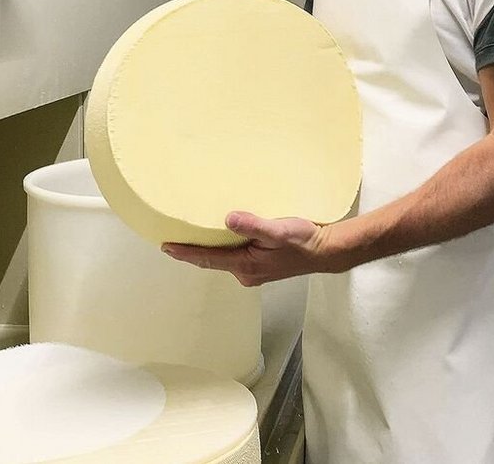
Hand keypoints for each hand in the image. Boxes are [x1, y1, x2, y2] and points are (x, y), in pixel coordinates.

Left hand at [163, 212, 342, 285]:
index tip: (166, 247)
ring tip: (193, 235)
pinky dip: (224, 248)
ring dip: (209, 249)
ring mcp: (254, 271)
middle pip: (212, 261)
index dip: (186, 253)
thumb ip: (254, 226)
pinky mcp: (261, 265)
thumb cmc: (305, 241)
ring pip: (224, 259)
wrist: (327, 251)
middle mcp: (246, 273)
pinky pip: (235, 257)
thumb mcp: (279, 230)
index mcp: (246, 266)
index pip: (208, 259)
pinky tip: (223, 237)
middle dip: (192, 252)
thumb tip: (228, 219)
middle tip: (172, 239)